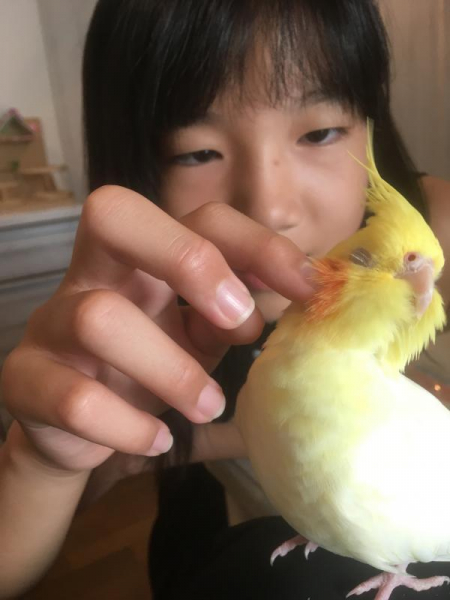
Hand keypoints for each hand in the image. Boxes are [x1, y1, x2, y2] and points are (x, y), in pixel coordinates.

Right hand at [1, 186, 313, 473]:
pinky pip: (75, 398)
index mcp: (141, 259)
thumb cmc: (145, 370)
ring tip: (208, 406)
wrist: (77, 428)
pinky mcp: (25, 380)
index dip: (254, 242)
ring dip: (172, 370)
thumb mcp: (195, 339)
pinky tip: (157, 441)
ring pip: (100, 318)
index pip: (197, 217)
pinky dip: (128, 425)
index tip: (304, 289)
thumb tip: (282, 308)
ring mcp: (51, 324)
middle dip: (187, 259)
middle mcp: (91, 276)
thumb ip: (229, 320)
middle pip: (113, 214)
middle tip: (238, 321)